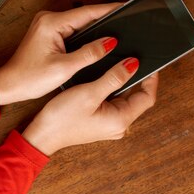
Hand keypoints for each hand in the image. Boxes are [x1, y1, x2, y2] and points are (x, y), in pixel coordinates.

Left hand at [0, 3, 120, 104]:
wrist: (8, 85)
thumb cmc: (30, 78)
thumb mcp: (64, 68)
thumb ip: (90, 53)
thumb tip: (111, 42)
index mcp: (52, 23)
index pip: (88, 12)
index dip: (109, 9)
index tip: (127, 6)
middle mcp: (49, 18)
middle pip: (85, 14)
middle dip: (105, 17)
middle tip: (127, 18)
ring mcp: (48, 24)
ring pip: (79, 22)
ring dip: (96, 25)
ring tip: (117, 27)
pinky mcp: (49, 31)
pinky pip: (73, 28)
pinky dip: (86, 32)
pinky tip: (98, 36)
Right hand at [22, 58, 158, 155]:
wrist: (42, 135)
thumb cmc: (62, 117)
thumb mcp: (90, 93)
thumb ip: (114, 78)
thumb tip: (133, 64)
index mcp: (121, 120)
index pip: (148, 97)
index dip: (151, 78)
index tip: (150, 61)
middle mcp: (119, 125)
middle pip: (138, 97)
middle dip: (136, 78)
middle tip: (132, 57)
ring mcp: (110, 124)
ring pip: (124, 98)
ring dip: (122, 82)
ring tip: (117, 64)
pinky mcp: (101, 121)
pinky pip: (113, 101)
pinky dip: (111, 88)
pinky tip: (104, 76)